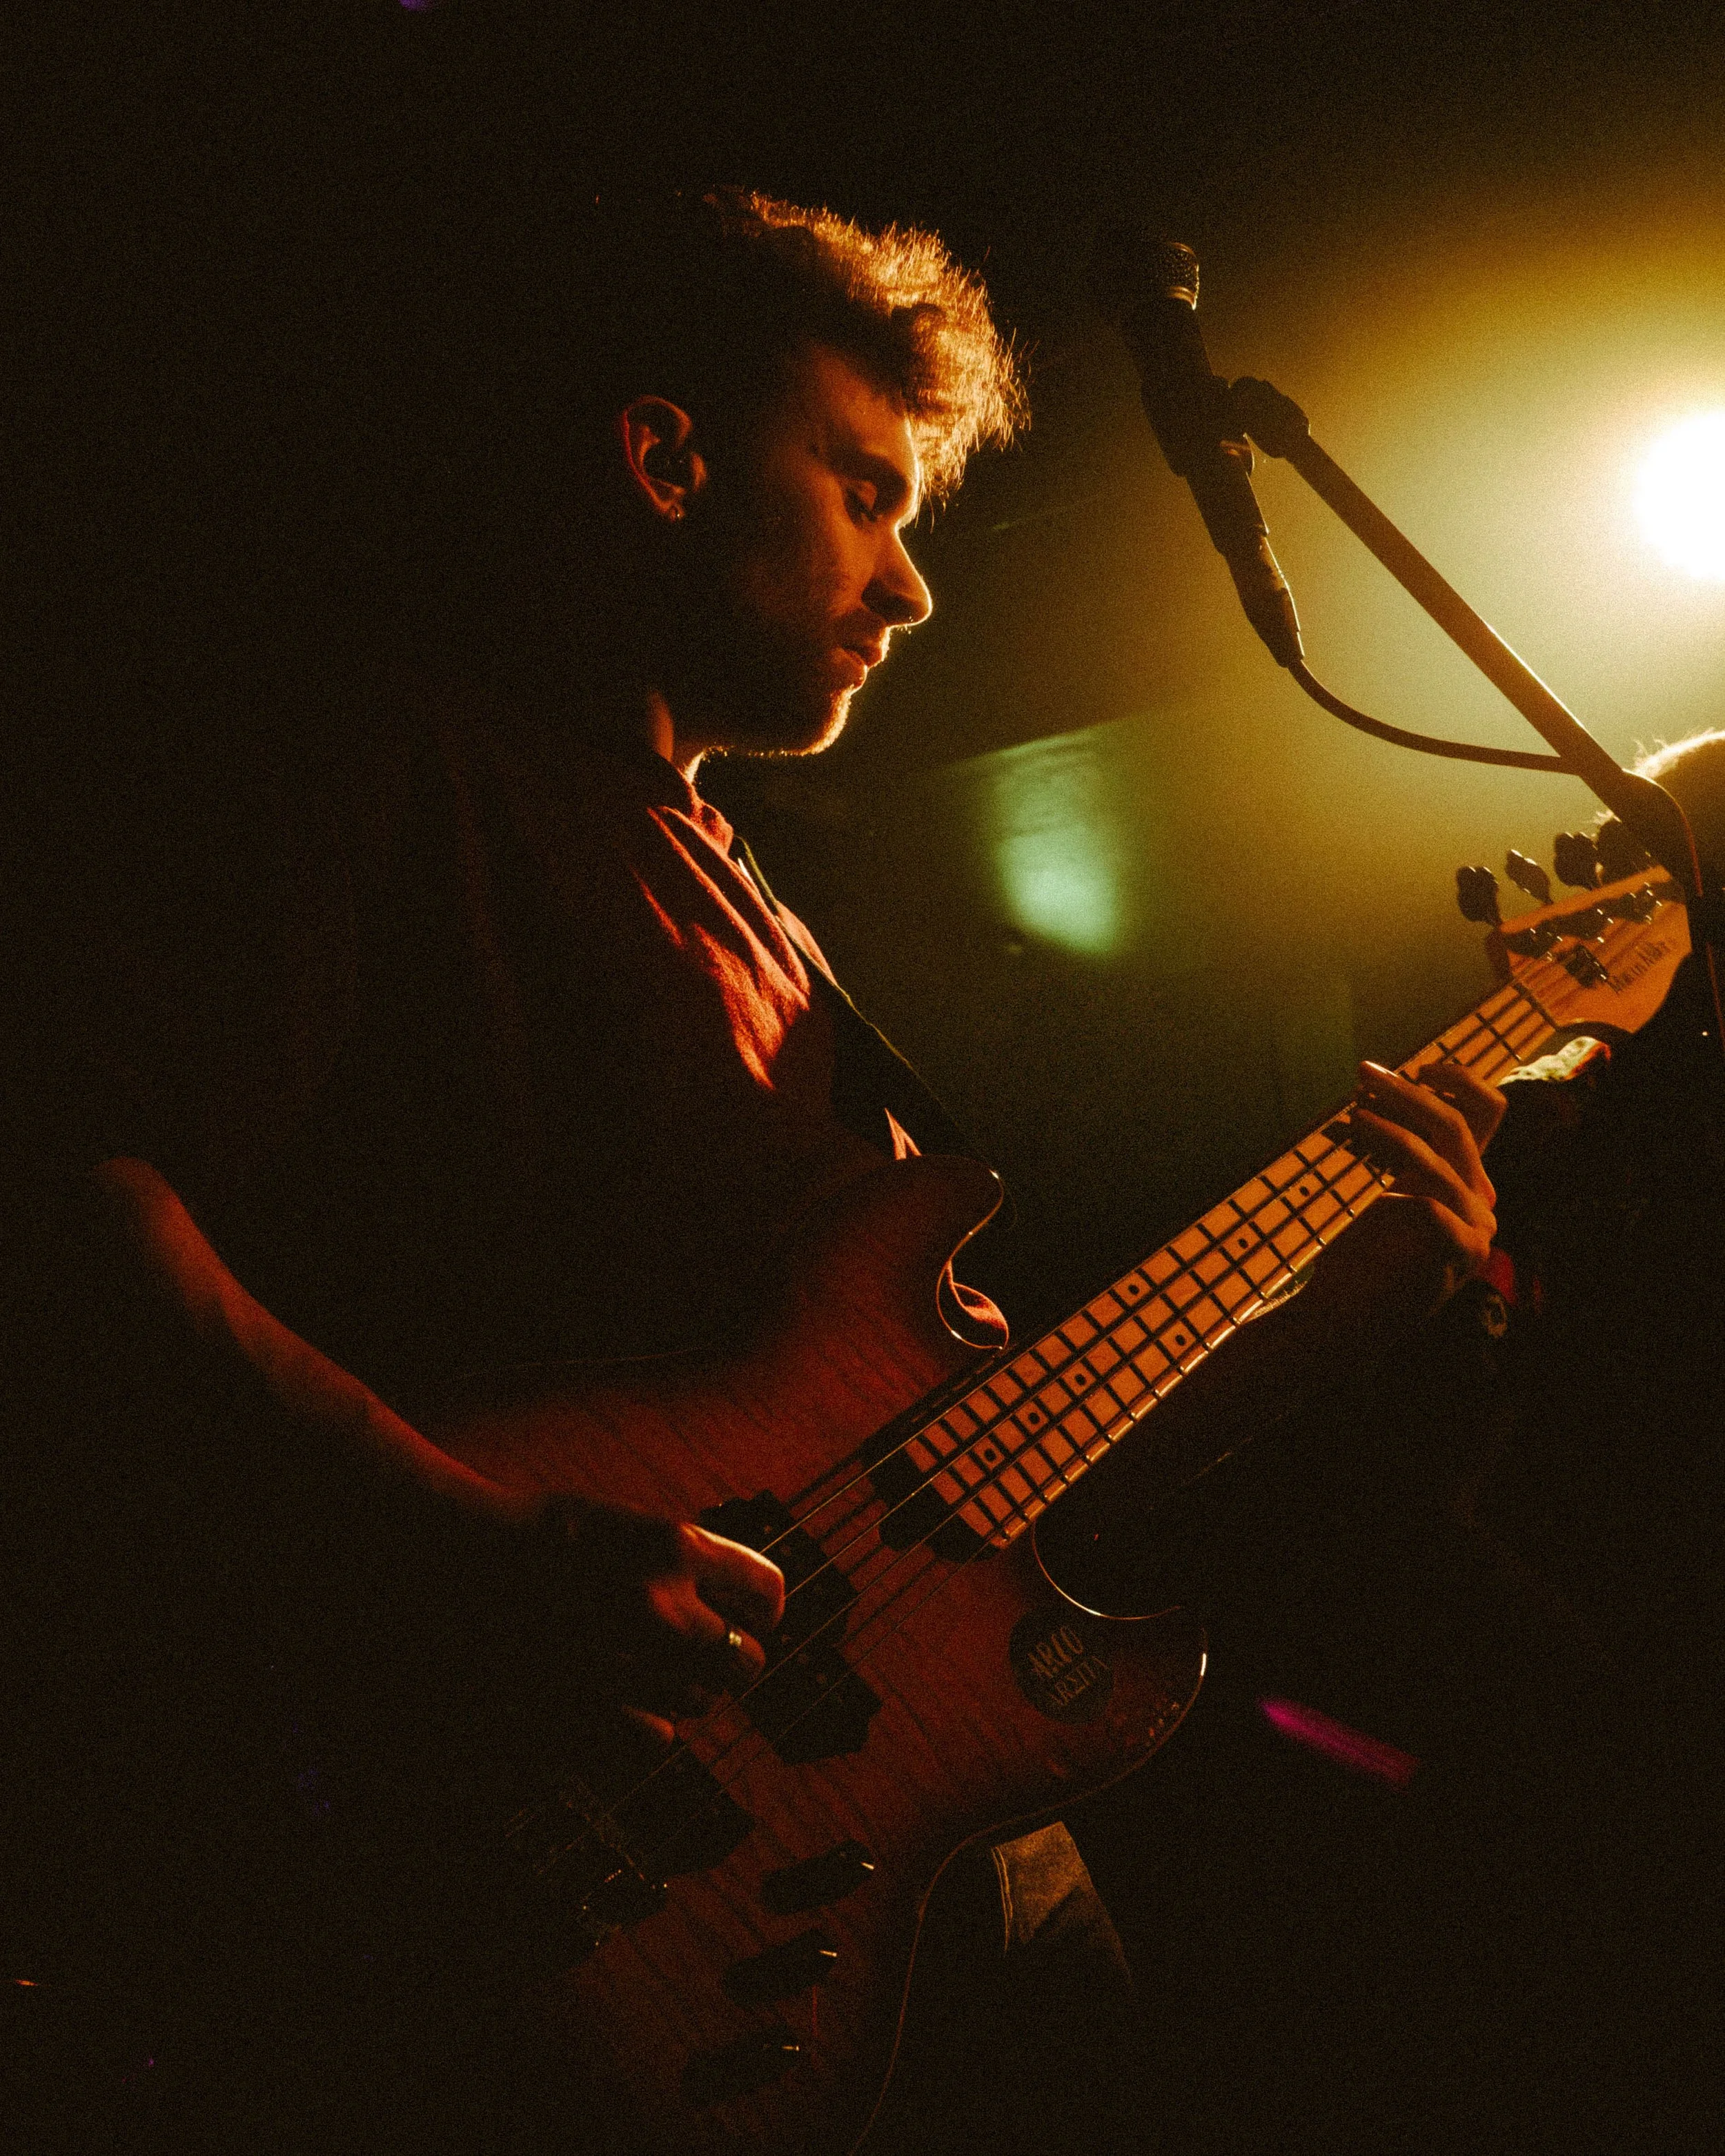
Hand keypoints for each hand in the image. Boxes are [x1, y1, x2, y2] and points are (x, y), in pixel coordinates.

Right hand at [532, 1500, 785, 1745]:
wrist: (439, 1559)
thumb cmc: (531, 1535)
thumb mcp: (618, 1521)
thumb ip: (682, 1558)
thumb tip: (739, 1600)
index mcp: (670, 1546)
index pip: (767, 1591)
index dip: (761, 1609)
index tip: (747, 1617)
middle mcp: (654, 1606)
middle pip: (744, 1662)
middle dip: (727, 1660)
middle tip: (697, 1653)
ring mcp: (619, 1666)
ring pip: (696, 1704)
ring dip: (676, 1690)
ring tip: (630, 1664)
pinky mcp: (582, 1717)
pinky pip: (651, 1738)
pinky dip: (636, 1724)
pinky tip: (604, 1697)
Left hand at [1304, 1056, 1503, 1329]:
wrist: (1344, 1322)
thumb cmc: (1361, 1257)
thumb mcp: (1388, 1192)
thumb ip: (1401, 1150)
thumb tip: (1381, 1083)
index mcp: (1468, 1184)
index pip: (1488, 1113)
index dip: (1458, 1080)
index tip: (1415, 1066)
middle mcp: (1480, 1203)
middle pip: (1458, 1126)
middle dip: (1408, 1093)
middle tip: (1363, 1074)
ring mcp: (1476, 1231)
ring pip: (1436, 1156)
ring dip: (1389, 1128)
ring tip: (1350, 1117)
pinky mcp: (1458, 1254)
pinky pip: (1428, 1202)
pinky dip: (1389, 1180)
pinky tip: (1364, 1182)